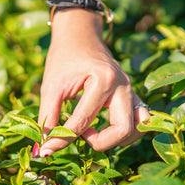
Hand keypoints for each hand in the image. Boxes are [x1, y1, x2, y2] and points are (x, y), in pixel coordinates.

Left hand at [35, 9, 148, 156]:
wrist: (80, 35)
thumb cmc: (64, 57)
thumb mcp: (51, 86)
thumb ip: (48, 117)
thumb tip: (43, 149)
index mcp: (103, 79)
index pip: (84, 121)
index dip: (62, 139)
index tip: (47, 148)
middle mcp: (123, 85)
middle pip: (123, 129)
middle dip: (100, 142)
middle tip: (81, 135)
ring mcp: (131, 90)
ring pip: (138, 127)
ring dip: (117, 139)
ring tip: (95, 131)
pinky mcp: (132, 95)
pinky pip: (140, 120)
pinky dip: (125, 131)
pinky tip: (104, 128)